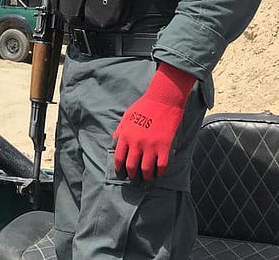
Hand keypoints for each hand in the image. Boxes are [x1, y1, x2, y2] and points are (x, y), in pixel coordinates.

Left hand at [113, 62, 195, 180]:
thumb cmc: (144, 105)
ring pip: (146, 169)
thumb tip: (114, 140)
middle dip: (132, 175)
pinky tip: (158, 173)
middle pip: (131, 166)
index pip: (119, 157)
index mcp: (126, 135)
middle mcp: (136, 143)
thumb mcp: (127, 116)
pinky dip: (159, 172)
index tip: (121, 172)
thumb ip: (120, 129)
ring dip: (146, 176)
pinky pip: (161, 165)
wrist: (163, 100)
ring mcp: (151, 146)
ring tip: (146, 178)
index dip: (119, 167)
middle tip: (133, 178)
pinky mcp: (164, 147)